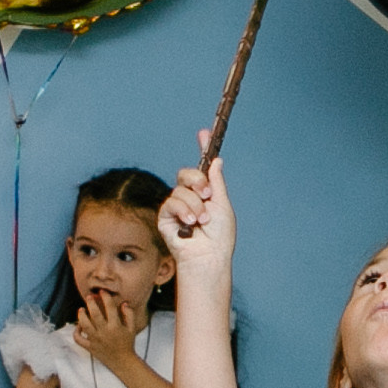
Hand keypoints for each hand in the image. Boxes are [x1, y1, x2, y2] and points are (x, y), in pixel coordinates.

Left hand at [74, 287, 139, 362]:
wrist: (123, 362)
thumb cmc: (127, 343)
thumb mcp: (132, 328)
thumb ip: (129, 314)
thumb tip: (123, 303)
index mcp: (115, 326)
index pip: (110, 308)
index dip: (106, 297)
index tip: (102, 291)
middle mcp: (104, 332)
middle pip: (95, 314)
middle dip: (91, 303)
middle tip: (89, 296)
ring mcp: (96, 340)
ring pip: (84, 325)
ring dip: (81, 315)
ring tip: (81, 309)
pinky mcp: (90, 347)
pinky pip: (79, 339)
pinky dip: (76, 332)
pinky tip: (79, 326)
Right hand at [159, 138, 234, 279]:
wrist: (209, 256)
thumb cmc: (219, 236)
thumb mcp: (222, 204)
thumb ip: (216, 181)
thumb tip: (216, 160)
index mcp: (205, 192)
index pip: (201, 167)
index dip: (202, 148)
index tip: (204, 132)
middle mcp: (190, 197)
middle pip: (186, 173)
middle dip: (197, 181)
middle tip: (208, 194)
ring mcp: (176, 207)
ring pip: (180, 190)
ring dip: (195, 204)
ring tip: (202, 220)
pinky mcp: (165, 218)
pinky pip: (170, 202)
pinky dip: (183, 210)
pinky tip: (190, 222)